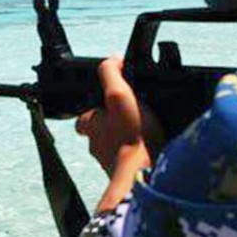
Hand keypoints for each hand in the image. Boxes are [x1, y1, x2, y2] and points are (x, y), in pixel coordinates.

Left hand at [75, 56, 164, 210]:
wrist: (145, 175)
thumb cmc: (132, 135)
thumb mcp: (119, 94)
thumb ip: (112, 74)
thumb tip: (113, 59)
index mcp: (91, 126)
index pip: (84, 118)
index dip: (93, 110)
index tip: (106, 104)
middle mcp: (97, 147)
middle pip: (99, 134)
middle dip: (112, 127)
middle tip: (130, 118)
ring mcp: (111, 164)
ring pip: (114, 150)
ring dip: (126, 143)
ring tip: (145, 134)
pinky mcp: (128, 176)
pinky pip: (130, 164)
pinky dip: (138, 157)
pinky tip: (152, 151)